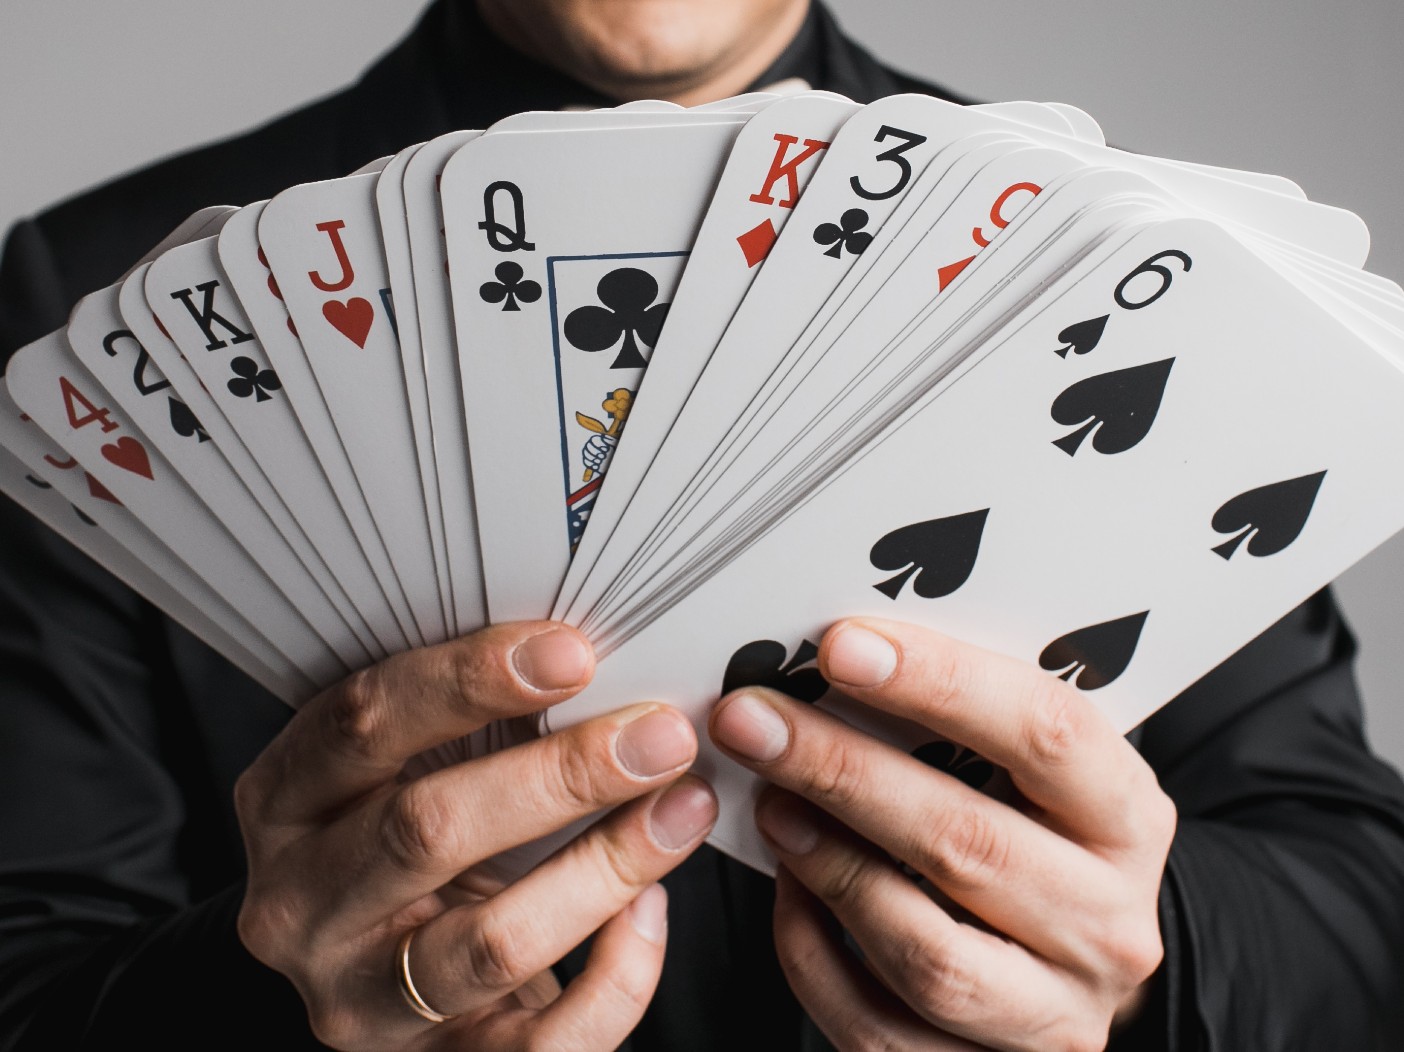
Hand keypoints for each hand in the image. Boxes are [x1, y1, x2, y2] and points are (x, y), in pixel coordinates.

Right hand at [235, 621, 717, 1050]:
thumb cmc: (404, 840)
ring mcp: (361, 1000)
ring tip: (682, 808)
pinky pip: (543, 1044)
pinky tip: (654, 909)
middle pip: (427, 830)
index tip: (573, 652)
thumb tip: (589, 662)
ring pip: (491, 942)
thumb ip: (462, 722)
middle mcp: (302, 906)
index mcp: (283, 803)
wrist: (375, 977)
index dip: (469, 681)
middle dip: (561, 775)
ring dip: (606, 867)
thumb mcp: (399, 770)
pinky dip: (617, 976)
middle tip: (658, 736)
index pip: (360, 725)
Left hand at [709, 618, 1175, 1051]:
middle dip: (842, 770)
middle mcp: (1108, 924)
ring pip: (926, 951)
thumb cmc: (1032, 839)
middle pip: (968, 841)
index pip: (1046, 734)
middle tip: (753, 721)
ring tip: (769, 803)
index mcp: (1128, 819)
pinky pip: (877, 1027)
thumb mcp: (1032, 776)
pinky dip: (814, 954)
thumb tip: (834, 661)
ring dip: (828, 866)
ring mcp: (1053, 1014)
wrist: (1067, 967)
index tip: (840, 645)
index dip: (940, 683)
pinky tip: (786, 889)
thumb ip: (963, 727)